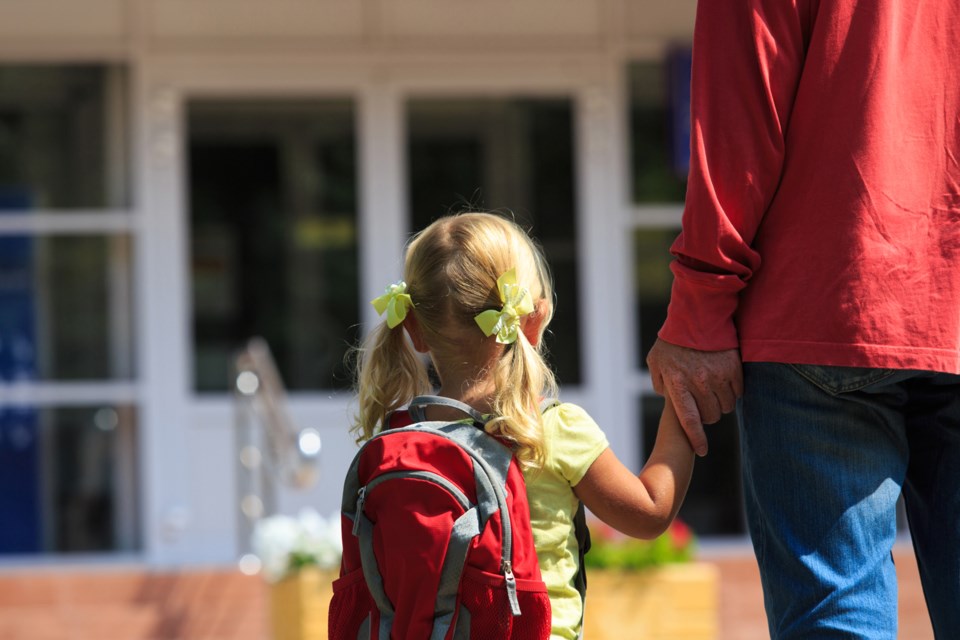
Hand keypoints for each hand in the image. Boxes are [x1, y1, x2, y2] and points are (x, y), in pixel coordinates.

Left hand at [646, 338, 742, 456]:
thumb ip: (658, 382)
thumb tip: (665, 396)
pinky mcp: (734, 368)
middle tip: (703, 404)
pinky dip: (733, 392)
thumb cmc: (673, 340)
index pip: (689, 420)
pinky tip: (725, 382)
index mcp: (678, 384)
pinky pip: (739, 392)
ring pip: (727, 406)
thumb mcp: (656, 361)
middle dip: (707, 415)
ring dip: (721, 404)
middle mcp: (699, 383)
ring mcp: (718, 376)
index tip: (701, 451)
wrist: (697, 314)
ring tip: (713, 391)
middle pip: (711, 416)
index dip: (696, 438)